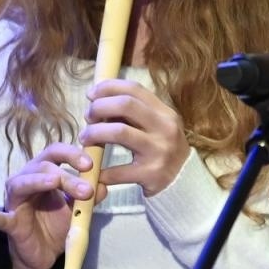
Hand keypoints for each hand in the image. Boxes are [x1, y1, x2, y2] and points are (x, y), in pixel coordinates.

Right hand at [0, 142, 99, 268]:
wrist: (44, 254)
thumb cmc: (56, 224)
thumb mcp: (77, 209)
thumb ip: (90, 196)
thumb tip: (103, 184)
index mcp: (44, 173)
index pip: (55, 153)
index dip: (71, 154)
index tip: (90, 163)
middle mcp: (27, 181)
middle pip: (42, 166)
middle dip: (66, 175)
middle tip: (85, 189)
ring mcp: (16, 201)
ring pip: (23, 183)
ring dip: (40, 182)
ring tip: (54, 181)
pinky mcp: (10, 223)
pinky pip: (0, 218)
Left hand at [80, 79, 189, 195]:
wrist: (183, 181)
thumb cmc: (160, 148)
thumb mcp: (155, 125)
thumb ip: (133, 113)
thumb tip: (98, 99)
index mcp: (164, 113)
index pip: (134, 89)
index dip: (108, 88)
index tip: (91, 95)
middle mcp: (165, 128)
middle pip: (125, 105)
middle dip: (99, 107)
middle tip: (88, 117)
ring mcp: (159, 151)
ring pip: (119, 132)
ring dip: (95, 133)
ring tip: (85, 139)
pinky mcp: (151, 174)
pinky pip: (118, 171)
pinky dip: (101, 171)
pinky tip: (94, 171)